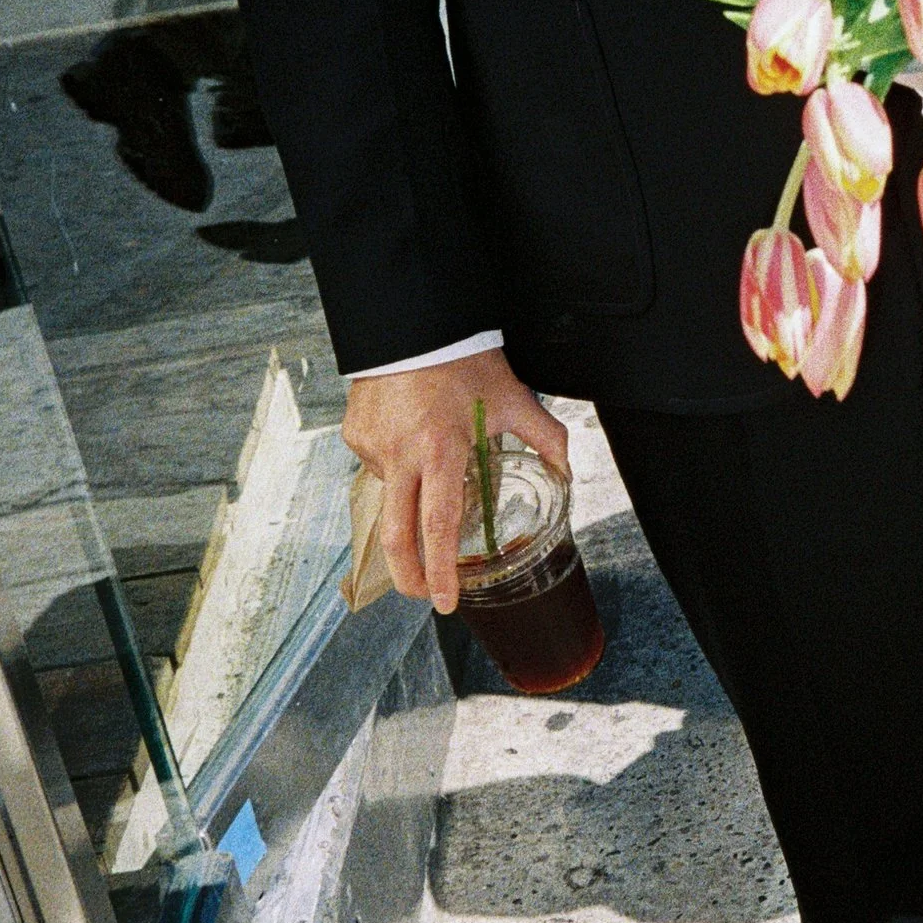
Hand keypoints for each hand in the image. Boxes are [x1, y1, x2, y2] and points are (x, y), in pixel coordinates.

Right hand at [341, 354, 569, 615]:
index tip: (446, 600)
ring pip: (392, 497)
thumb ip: (546, 438)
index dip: (442, 570)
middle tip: (424, 594)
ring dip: (412, 499)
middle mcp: (402, 455)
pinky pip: (379, 468)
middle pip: (396, 535)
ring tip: (433, 460)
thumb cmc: (463, 359)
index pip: (439, 526)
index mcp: (442, 450)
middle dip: (410, 575)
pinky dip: (398, 468)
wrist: (413, 322)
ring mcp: (373, 447)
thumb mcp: (513, 399)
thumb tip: (566, 472)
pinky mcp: (356, 436)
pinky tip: (413, 439)